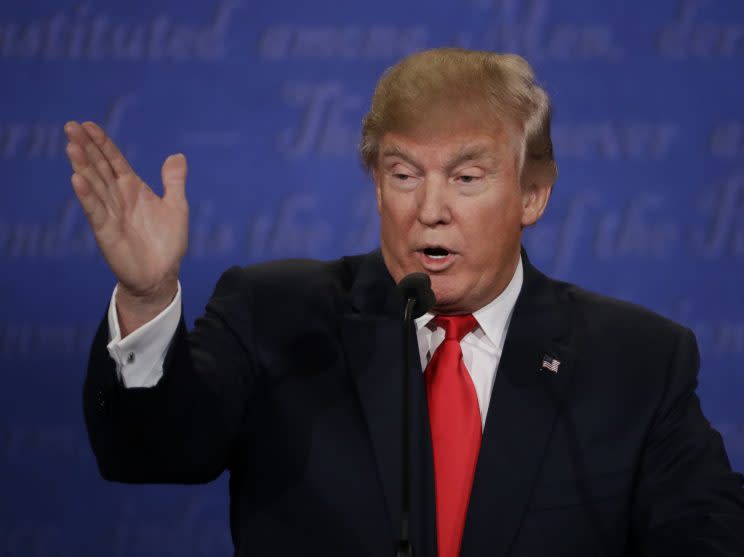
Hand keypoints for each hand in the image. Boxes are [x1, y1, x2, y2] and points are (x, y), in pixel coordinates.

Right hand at [64, 121, 187, 329]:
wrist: (162, 274)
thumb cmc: (168, 242)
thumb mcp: (176, 207)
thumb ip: (174, 181)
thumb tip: (177, 155)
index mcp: (133, 189)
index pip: (114, 161)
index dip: (103, 143)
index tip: (89, 124)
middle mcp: (118, 198)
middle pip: (99, 167)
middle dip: (86, 147)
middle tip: (71, 126)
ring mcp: (110, 213)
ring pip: (94, 185)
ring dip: (83, 166)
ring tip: (72, 146)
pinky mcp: (106, 232)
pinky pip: (95, 210)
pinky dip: (87, 195)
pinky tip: (77, 179)